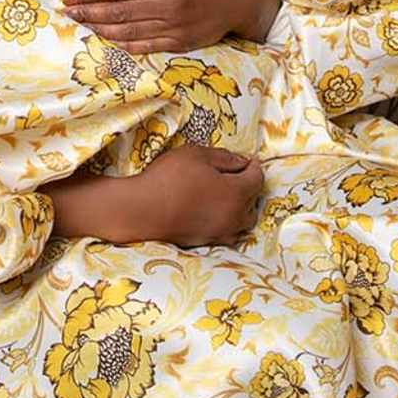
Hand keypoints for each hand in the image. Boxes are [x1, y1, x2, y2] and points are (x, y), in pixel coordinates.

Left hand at [62, 0, 278, 52]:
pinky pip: (145, 46)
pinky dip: (123, 44)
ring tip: (82, 24)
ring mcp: (176, 26)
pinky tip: (107, 38)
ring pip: (129, 31)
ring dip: (101, 29)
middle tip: (69, 12)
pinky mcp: (181, 43)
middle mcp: (172, 4)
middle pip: (121, 12)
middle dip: (90, 12)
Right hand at [120, 141, 266, 246]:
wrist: (139, 210)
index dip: (255, 167)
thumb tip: (243, 162)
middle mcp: (234, 217)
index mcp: (237, 194)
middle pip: (253, 202)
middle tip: (237, 175)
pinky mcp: (204, 242)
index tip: (249, 160)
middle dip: (249, 187)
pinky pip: (225, 232)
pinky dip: (226, 222)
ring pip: (241, 222)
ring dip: (240, 208)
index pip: (257, 179)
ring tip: (227, 196)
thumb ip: (225, 157)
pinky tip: (213, 212)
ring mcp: (219, 233)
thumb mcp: (197, 155)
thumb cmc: (168, 178)